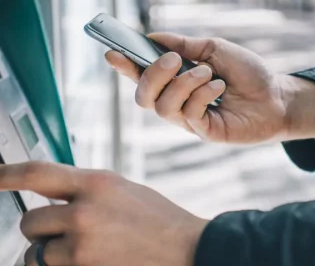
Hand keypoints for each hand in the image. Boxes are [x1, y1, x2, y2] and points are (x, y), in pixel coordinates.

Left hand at [0, 162, 206, 265]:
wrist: (183, 248)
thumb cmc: (155, 217)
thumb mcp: (121, 189)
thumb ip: (86, 190)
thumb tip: (54, 192)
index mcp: (96, 182)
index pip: (38, 172)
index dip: (8, 174)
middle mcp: (83, 211)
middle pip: (31, 221)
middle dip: (40, 229)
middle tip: (62, 231)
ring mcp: (81, 245)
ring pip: (36, 252)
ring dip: (48, 253)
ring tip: (80, 250)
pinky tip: (83, 260)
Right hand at [106, 33, 314, 142]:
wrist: (275, 95)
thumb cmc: (246, 72)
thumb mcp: (214, 49)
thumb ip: (184, 45)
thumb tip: (153, 36)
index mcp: (175, 81)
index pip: (142, 76)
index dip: (125, 66)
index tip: (112, 52)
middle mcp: (177, 101)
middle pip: (143, 97)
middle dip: (153, 75)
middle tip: (173, 60)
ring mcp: (189, 119)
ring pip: (163, 106)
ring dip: (184, 83)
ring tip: (208, 73)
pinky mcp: (203, 131)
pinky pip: (188, 114)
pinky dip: (202, 94)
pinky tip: (220, 87)